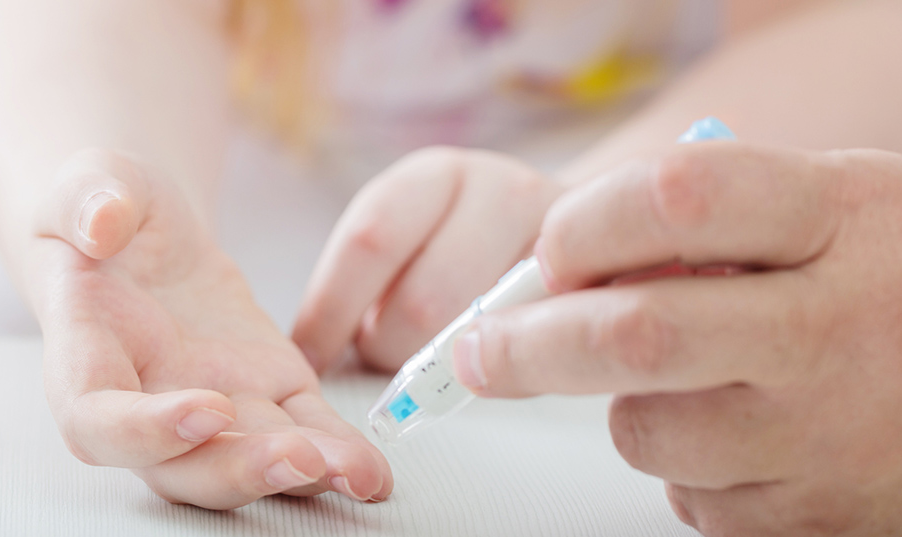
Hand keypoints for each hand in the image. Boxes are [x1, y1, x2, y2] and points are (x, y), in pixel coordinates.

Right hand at [28, 149, 391, 508]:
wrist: (147, 232)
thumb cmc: (107, 210)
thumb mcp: (91, 182)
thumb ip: (86, 199)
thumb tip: (99, 224)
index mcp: (87, 358)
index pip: (97, 422)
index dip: (146, 433)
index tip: (207, 410)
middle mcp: (148, 403)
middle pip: (182, 468)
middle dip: (241, 472)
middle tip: (300, 459)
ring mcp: (216, 406)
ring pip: (249, 460)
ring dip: (302, 476)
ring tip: (358, 476)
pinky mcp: (270, 392)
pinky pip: (303, 431)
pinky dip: (338, 454)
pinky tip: (374, 473)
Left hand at [293, 147, 564, 371]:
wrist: (573, 227)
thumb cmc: (464, 246)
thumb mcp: (413, 236)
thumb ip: (370, 274)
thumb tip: (312, 350)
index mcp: (434, 175)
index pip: (370, 240)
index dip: (330, 311)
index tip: (307, 357)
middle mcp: (501, 190)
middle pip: (424, 301)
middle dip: (390, 347)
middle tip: (387, 352)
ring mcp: (558, 239)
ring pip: (479, 337)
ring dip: (442, 366)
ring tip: (436, 351)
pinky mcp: (594, 287)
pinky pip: (531, 354)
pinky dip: (498, 372)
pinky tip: (491, 357)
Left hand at [452, 144, 901, 534]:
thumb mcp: (836, 205)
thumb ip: (713, 214)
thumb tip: (567, 263)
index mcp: (843, 219)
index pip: (677, 200)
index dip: (585, 226)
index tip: (549, 253)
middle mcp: (838, 329)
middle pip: (637, 338)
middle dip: (529, 345)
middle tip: (483, 350)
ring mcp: (829, 436)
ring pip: (647, 432)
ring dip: (629, 406)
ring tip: (695, 379)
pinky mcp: (815, 517)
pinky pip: (692, 496)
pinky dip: (689, 464)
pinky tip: (748, 432)